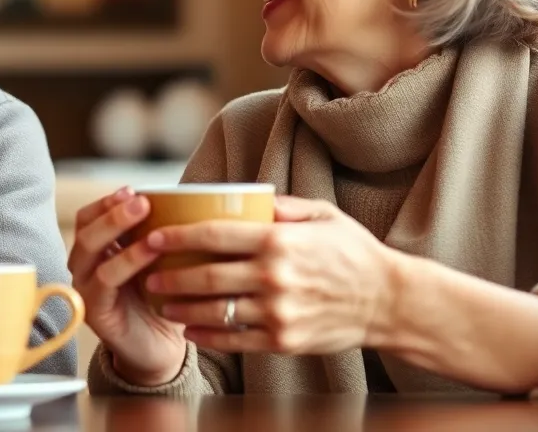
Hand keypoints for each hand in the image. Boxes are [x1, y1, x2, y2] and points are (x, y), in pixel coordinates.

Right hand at [67, 188, 186, 386]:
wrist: (161, 348)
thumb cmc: (161, 300)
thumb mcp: (159, 260)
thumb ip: (157, 232)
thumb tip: (182, 196)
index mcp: (96, 252)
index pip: (88, 217)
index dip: (106, 201)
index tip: (131, 189)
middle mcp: (84, 268)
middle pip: (85, 229)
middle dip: (111, 210)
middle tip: (141, 199)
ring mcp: (85, 289)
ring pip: (90, 250)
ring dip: (116, 228)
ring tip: (144, 214)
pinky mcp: (94, 311)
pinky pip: (105, 279)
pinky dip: (127, 260)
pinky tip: (151, 251)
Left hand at [146, 196, 399, 354]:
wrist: (389, 302)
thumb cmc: (353, 252)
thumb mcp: (322, 215)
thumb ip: (281, 207)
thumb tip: (244, 197)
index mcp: (279, 240)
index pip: (214, 235)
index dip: (178, 236)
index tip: (153, 237)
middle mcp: (275, 277)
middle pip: (207, 276)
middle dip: (170, 276)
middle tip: (148, 275)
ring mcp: (279, 312)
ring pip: (216, 311)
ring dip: (181, 307)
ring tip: (162, 303)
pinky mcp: (284, 340)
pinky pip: (235, 340)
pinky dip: (207, 335)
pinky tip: (190, 329)